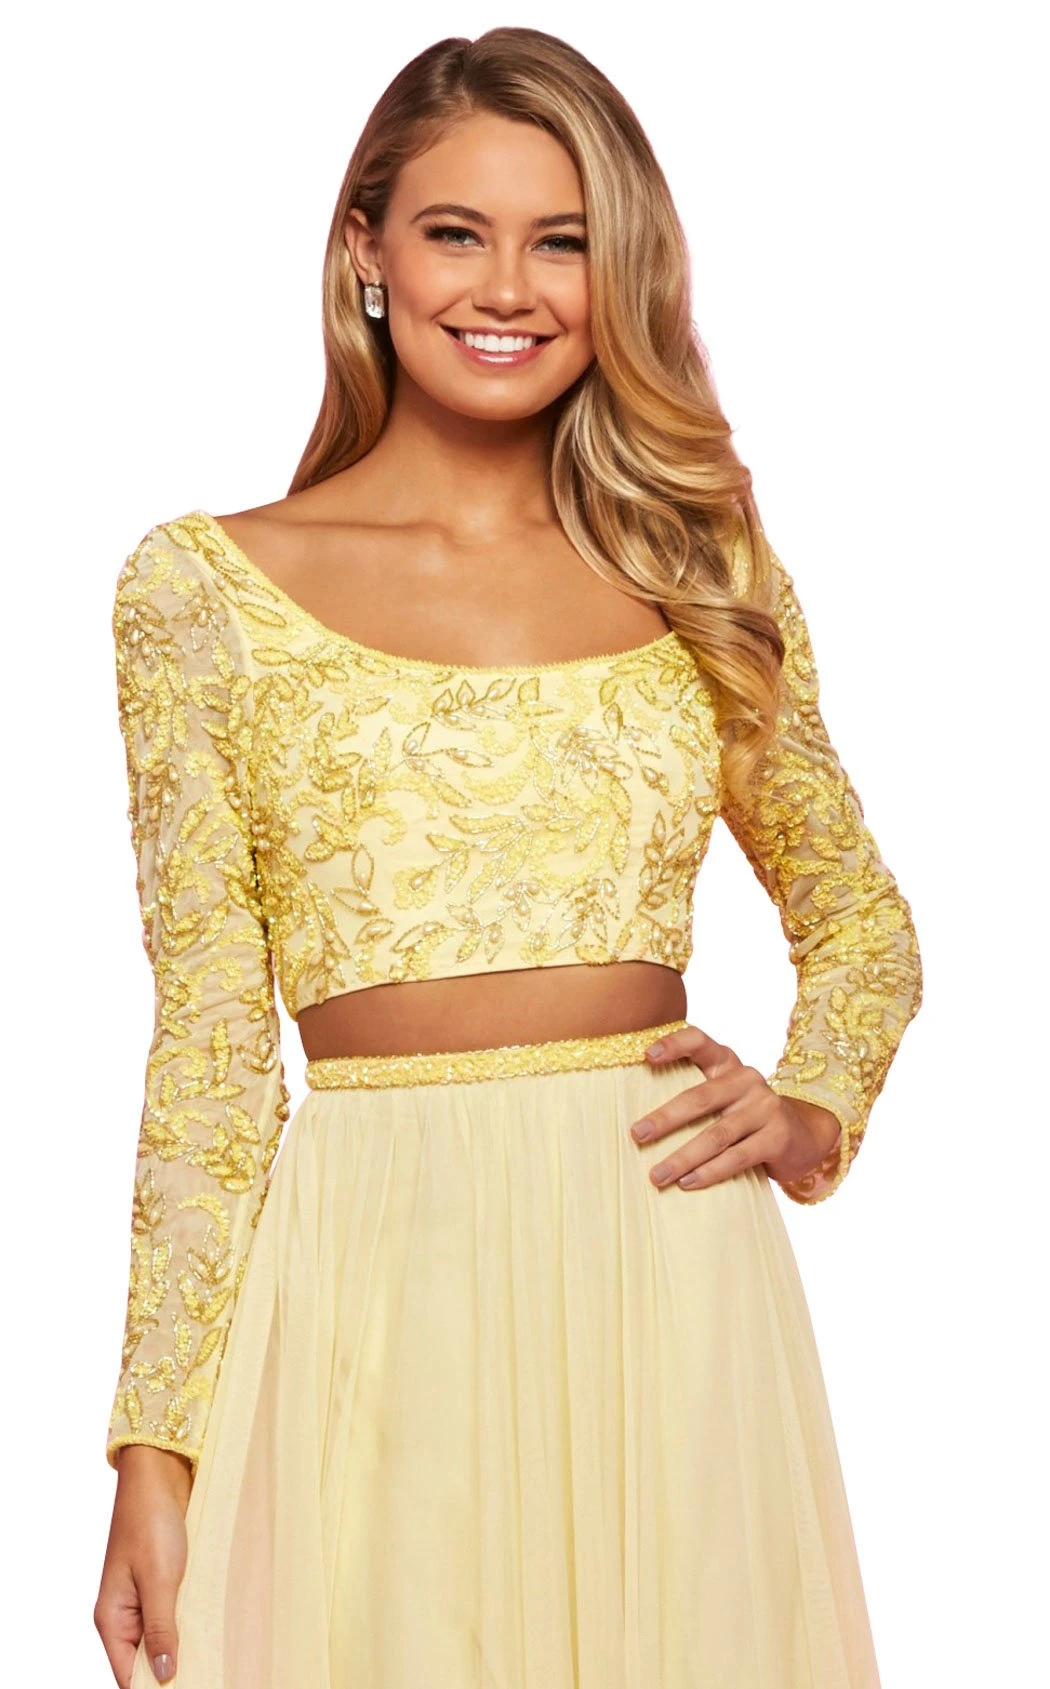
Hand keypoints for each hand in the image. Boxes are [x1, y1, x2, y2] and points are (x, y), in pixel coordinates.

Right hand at [94, 1445, 191, 1686]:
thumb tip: (165, 1678)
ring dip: (184, 1648)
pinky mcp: (162, 1582)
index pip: (129, 1676)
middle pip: (146, 1662)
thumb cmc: (151, 1521)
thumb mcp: (159, 1579)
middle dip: (174, 1672)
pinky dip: (190, 1624)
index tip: (191, 1686)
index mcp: (112, 1618)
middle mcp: (124, 1614)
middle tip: (211, 1673)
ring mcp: (142, 1598)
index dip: (156, 1688)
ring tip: (216, 1659)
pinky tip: (212, 1631)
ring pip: (162, 1639)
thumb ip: (160, 1628)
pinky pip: (173, 1615)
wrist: (159, 1474)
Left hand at [629, 1023, 842, 1190]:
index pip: (700, 1042)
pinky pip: (737, 1157)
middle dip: (665, 1119)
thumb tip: (638, 1124)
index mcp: (727, 1064)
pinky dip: (709, 1172)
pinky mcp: (777, 1137)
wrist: (803, 1137)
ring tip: (657, 1175)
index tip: (646, 1055)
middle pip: (700, 1097)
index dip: (674, 1044)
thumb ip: (693, 1096)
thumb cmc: (746, 1117)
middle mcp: (747, 1079)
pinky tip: (687, 1183)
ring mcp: (765, 1108)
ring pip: (716, 1134)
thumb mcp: (723, 1098)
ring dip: (683, 1157)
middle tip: (637, 1135)